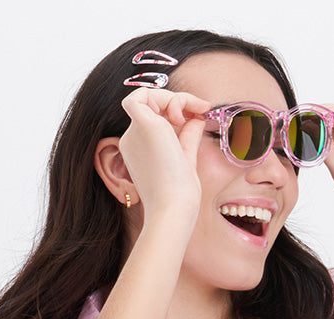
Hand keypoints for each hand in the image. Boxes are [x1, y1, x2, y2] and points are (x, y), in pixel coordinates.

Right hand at [118, 88, 211, 224]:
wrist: (173, 209)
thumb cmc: (179, 196)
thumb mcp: (186, 160)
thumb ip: (188, 138)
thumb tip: (197, 118)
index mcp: (140, 150)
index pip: (155, 117)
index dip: (176, 108)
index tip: (200, 114)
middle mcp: (132, 140)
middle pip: (153, 104)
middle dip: (179, 100)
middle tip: (202, 109)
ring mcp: (133, 133)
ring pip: (149, 96)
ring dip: (175, 97)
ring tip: (193, 113)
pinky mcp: (142, 126)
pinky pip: (141, 94)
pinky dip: (163, 95)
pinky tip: (179, 112)